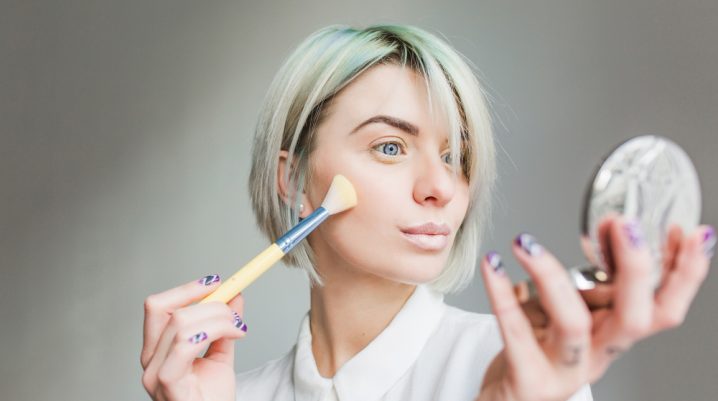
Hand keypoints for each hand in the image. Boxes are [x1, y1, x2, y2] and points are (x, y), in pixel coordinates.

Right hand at [141, 275, 246, 400]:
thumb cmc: (212, 398)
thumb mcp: (221, 355)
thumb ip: (224, 326)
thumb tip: (235, 295)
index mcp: (158, 350)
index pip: (159, 307)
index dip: (186, 289)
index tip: (216, 282)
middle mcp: (151, 361)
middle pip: (167, 310)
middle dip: (209, 303)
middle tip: (235, 313)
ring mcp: (155, 374)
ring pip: (181, 324)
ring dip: (218, 317)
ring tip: (239, 328)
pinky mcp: (168, 385)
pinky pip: (184, 346)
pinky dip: (212, 331)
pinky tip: (232, 335)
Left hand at [477, 217, 713, 400]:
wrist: (506, 399)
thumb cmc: (537, 350)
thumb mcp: (571, 312)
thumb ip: (589, 281)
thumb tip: (608, 229)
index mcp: (614, 336)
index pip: (664, 309)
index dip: (684, 275)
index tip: (691, 232)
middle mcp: (598, 355)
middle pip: (635, 319)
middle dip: (636, 269)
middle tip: (624, 224)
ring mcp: (565, 371)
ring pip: (573, 325)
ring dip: (551, 275)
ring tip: (526, 242)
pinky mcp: (529, 380)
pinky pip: (515, 332)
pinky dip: (500, 293)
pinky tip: (493, 264)